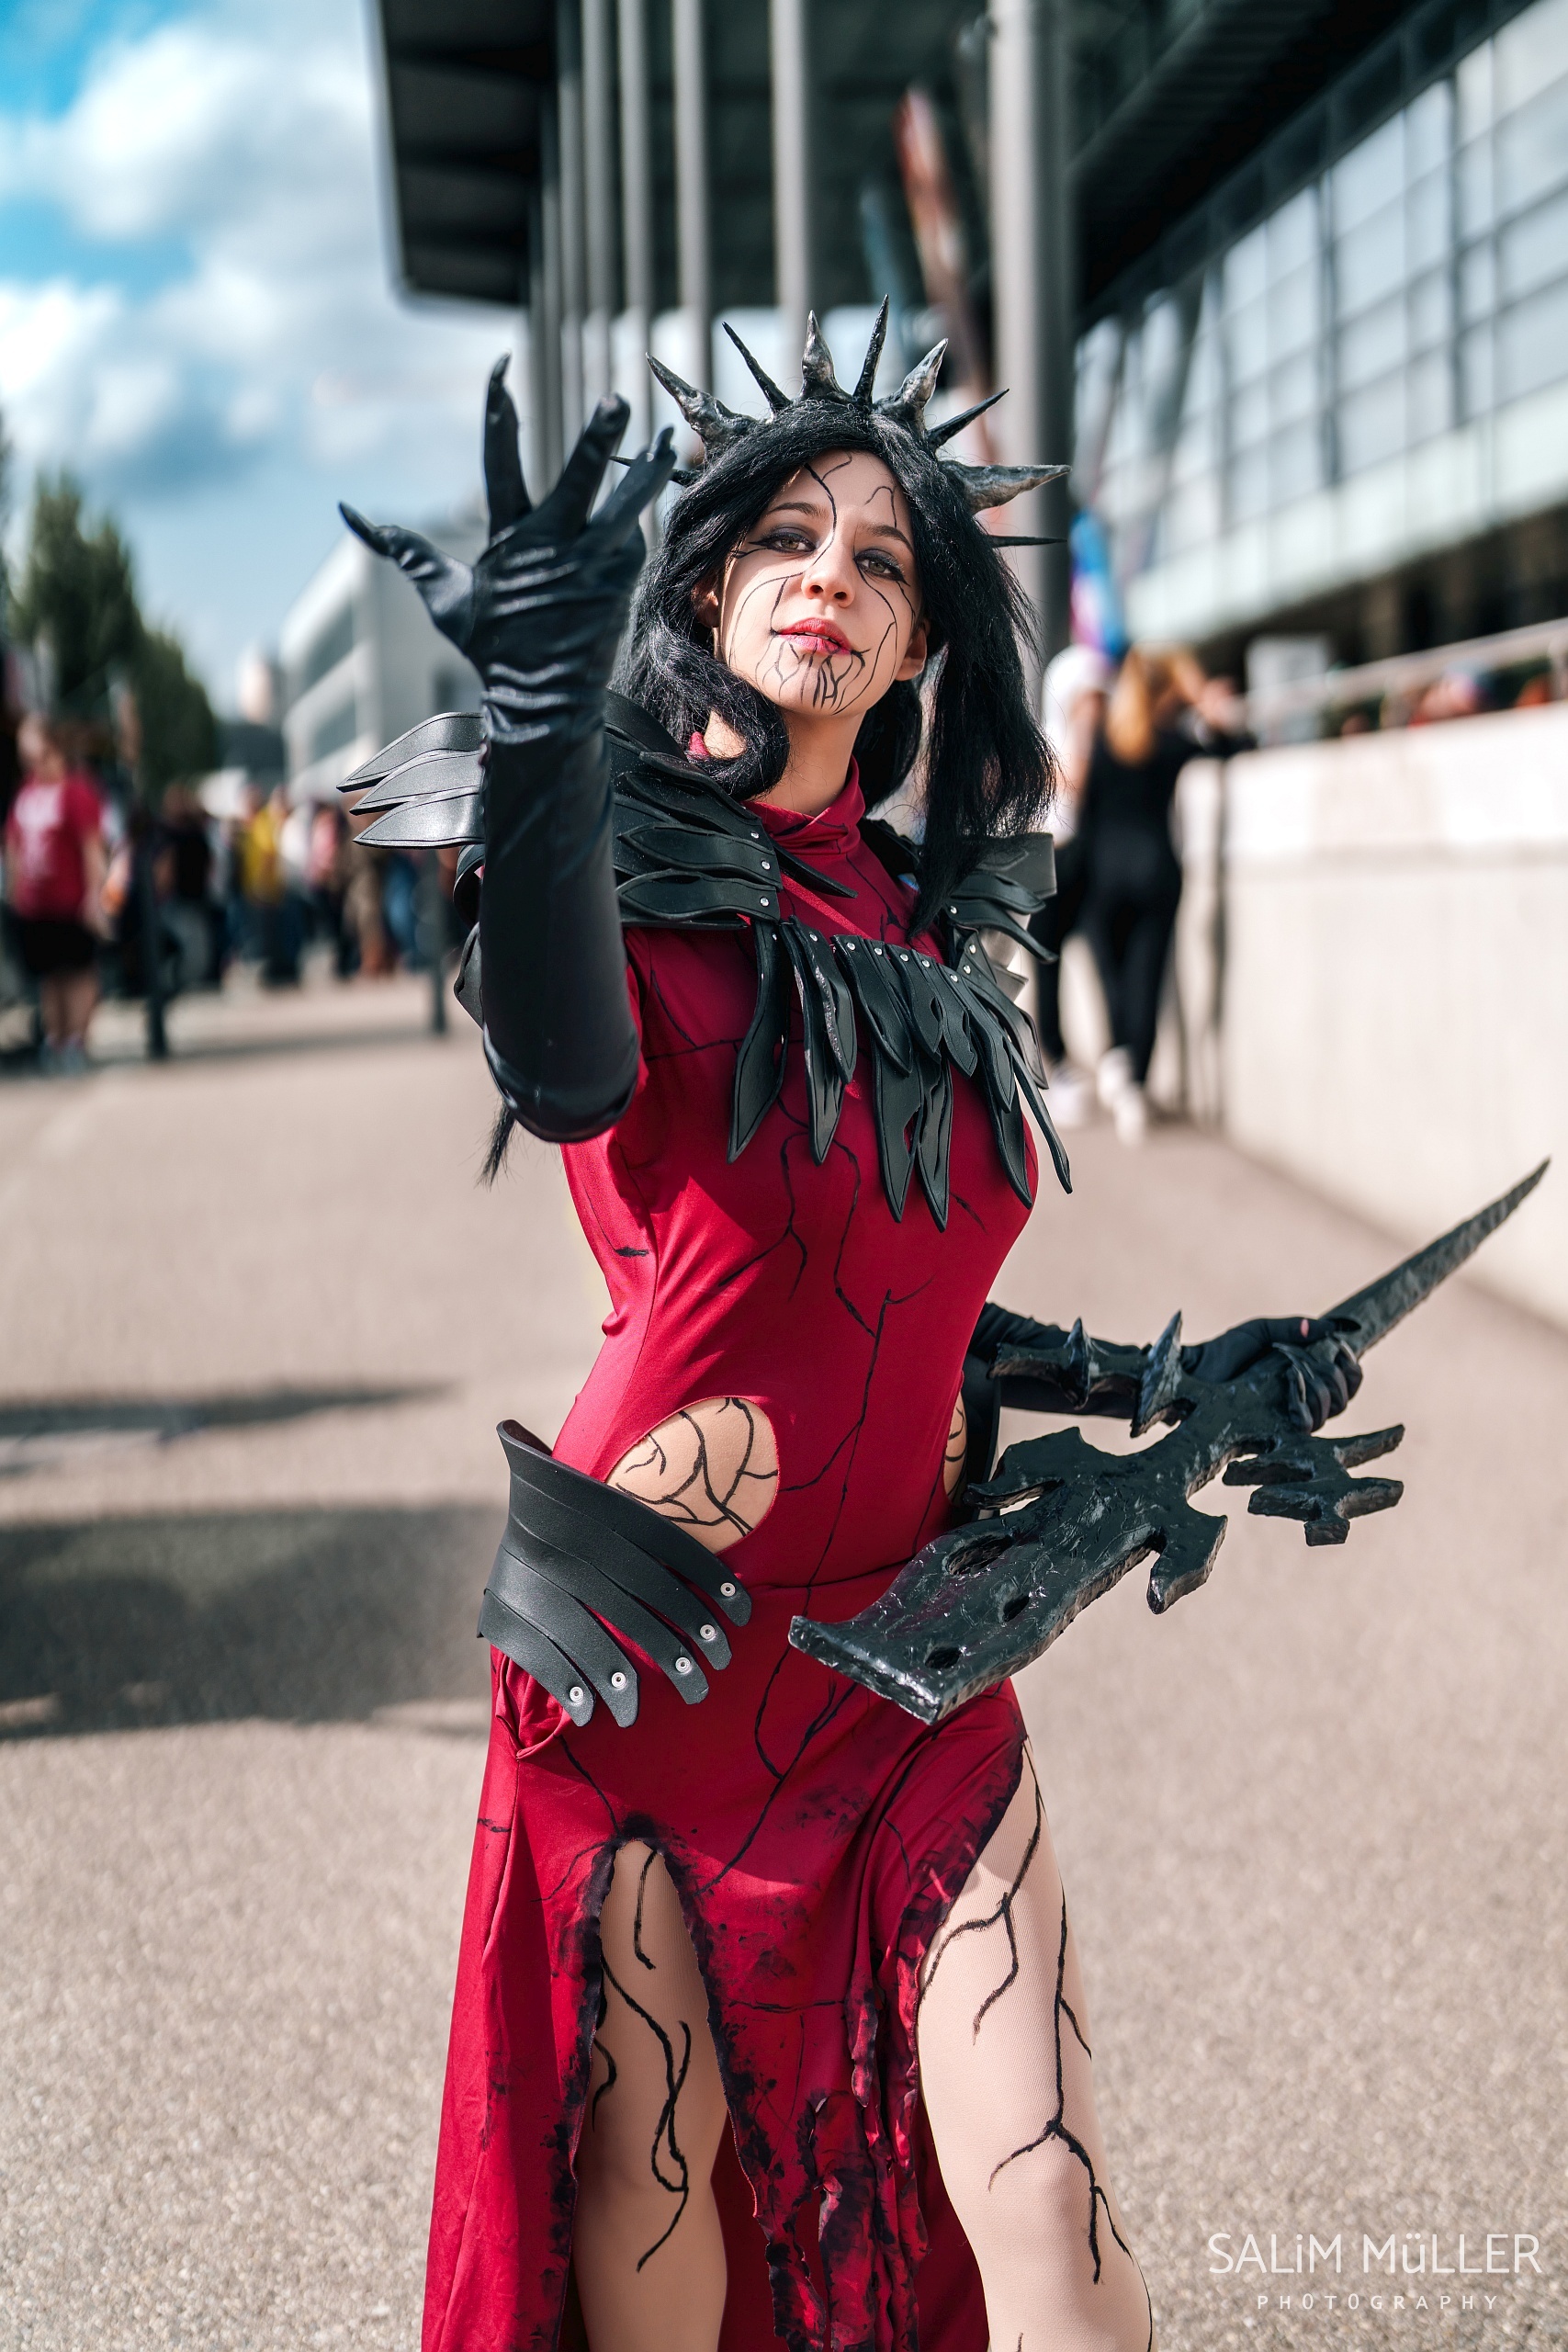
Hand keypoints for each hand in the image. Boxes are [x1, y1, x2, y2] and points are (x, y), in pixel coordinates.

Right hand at [340, 360, 673, 745]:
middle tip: (618, 401)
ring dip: (647, 472)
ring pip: (626, 506)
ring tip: (669, 439)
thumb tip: (349, 516)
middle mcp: (553, 545)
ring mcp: (591, 564)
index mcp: (509, 539)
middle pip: (579, 479)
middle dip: (599, 439)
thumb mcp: (443, 596)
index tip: (502, 365)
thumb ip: (404, 550)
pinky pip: (634, 537)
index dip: (499, 410)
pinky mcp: (621, 582)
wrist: (542, 701)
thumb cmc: (490, 646)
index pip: (499, 460)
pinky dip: (640, 517)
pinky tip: (656, 491)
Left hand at [1181, 1316, 1362, 1431]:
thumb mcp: (1262, 1331)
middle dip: (1334, 1376)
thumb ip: (1295, 1327)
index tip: (1341, 1350)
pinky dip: (1305, 1401)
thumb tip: (1332, 1328)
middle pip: (1343, 1397)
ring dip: (1319, 1387)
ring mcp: (1290, 1418)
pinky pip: (1307, 1423)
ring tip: (1294, 1370)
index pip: (1348, 1380)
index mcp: (1306, 1376)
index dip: (1352, 1368)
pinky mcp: (1277, 1431)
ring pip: (1329, 1412)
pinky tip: (1291, 1384)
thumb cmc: (1225, 1351)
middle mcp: (1303, 1400)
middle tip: (1312, 1360)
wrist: (1196, 1371)